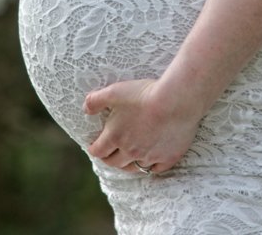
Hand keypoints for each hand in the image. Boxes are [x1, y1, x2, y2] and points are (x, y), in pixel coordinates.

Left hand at [84, 78, 201, 174]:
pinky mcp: (168, 158)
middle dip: (109, 159)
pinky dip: (151, 167)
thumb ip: (96, 100)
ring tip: (129, 158)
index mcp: (115, 137)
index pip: (98, 151)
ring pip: (134, 168)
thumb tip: (85, 109)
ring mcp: (149, 157)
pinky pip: (155, 169)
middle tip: (110, 154)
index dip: (94, 148)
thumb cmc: (144, 94)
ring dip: (128, 164)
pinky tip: (151, 161)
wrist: (175, 100)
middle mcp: (130, 151)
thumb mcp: (115, 92)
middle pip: (114, 163)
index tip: (94, 146)